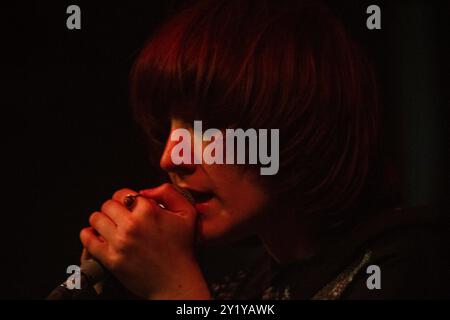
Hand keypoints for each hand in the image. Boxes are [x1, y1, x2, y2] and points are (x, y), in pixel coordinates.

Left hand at [80, 183, 210, 298]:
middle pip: (107, 205)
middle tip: (120, 216)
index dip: (125, 198)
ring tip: (110, 226)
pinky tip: (97, 235)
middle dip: (113, 208)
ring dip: (101, 220)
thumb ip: (168, 193)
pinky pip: (88, 240)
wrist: (175, 281)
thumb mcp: (187, 213)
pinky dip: (88, 235)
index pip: (123, 193)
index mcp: (148, 211)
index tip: (129, 206)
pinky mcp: (111, 259)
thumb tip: (145, 190)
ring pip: (96, 219)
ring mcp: (120, 242)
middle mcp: (132, 225)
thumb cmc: (182, 247)